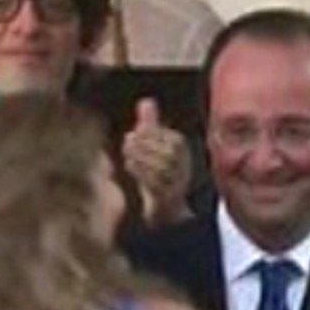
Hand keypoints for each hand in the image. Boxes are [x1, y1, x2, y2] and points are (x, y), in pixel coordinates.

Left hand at [121, 98, 191, 226]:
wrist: (167, 208)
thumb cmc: (160, 172)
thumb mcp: (156, 146)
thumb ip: (152, 124)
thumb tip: (145, 101)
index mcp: (182, 149)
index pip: (169, 138)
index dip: (151, 133)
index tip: (135, 132)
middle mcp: (183, 166)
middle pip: (166, 151)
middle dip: (145, 144)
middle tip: (128, 140)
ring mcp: (177, 182)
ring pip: (161, 166)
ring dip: (141, 157)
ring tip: (126, 151)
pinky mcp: (167, 196)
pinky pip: (155, 183)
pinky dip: (140, 171)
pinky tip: (129, 165)